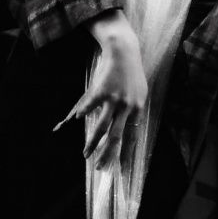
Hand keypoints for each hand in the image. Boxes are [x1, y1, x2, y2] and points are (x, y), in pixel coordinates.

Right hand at [53, 10, 147, 168]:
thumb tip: (128, 130)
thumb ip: (133, 110)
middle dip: (106, 154)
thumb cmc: (131, 72)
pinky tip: (78, 118)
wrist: (124, 50)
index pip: (132, 137)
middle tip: (99, 168)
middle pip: (116, 137)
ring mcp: (114, 98)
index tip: (119, 168)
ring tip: (85, 153)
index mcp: (137, 108)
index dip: (124, 153)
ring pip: (101, 127)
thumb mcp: (139, 92)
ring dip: (92, 142)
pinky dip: (84, 113)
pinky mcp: (102, 90)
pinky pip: (90, 106)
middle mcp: (127, 106)